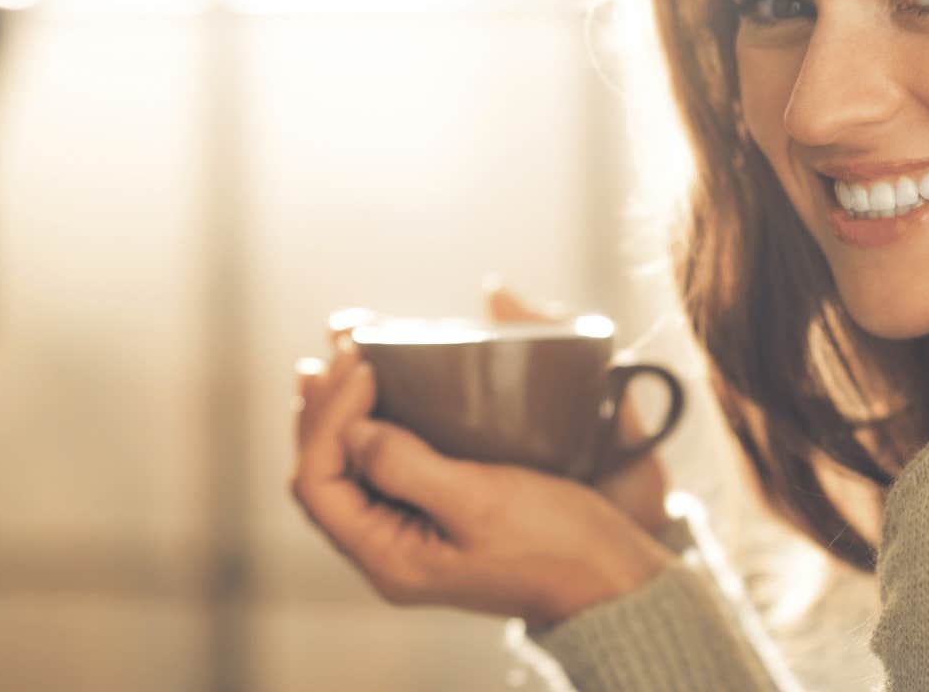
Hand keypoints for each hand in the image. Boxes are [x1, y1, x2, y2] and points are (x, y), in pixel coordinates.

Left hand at [290, 310, 675, 629]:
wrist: (609, 578)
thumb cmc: (554, 543)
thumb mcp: (480, 501)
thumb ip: (406, 467)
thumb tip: (353, 429)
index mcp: (390, 557)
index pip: (319, 482)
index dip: (328, 418)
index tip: (364, 368)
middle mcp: (388, 552)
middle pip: (324, 475)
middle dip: (324, 409)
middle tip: (341, 350)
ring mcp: (410, 536)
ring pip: (348, 470)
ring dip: (341, 413)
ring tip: (342, 361)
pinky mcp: (435, 519)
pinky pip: (382, 470)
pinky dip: (371, 425)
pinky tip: (379, 394)